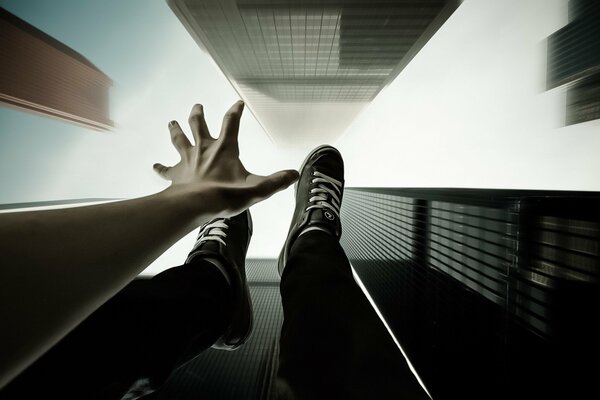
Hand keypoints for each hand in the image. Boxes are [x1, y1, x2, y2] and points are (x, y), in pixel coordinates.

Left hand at [153, 101, 298, 218]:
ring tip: (172, 122)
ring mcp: (187, 160)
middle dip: (198, 114)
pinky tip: (155, 166)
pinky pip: (166, 170)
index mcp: (224, 148)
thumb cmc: (225, 195)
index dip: (235, 111)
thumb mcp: (257, 189)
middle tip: (197, 106)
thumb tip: (294, 175)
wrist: (195, 205)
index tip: (237, 102)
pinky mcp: (176, 175)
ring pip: (179, 139)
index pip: (231, 122)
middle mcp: (203, 149)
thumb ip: (276, 181)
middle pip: (198, 124)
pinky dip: (161, 168)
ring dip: (176, 130)